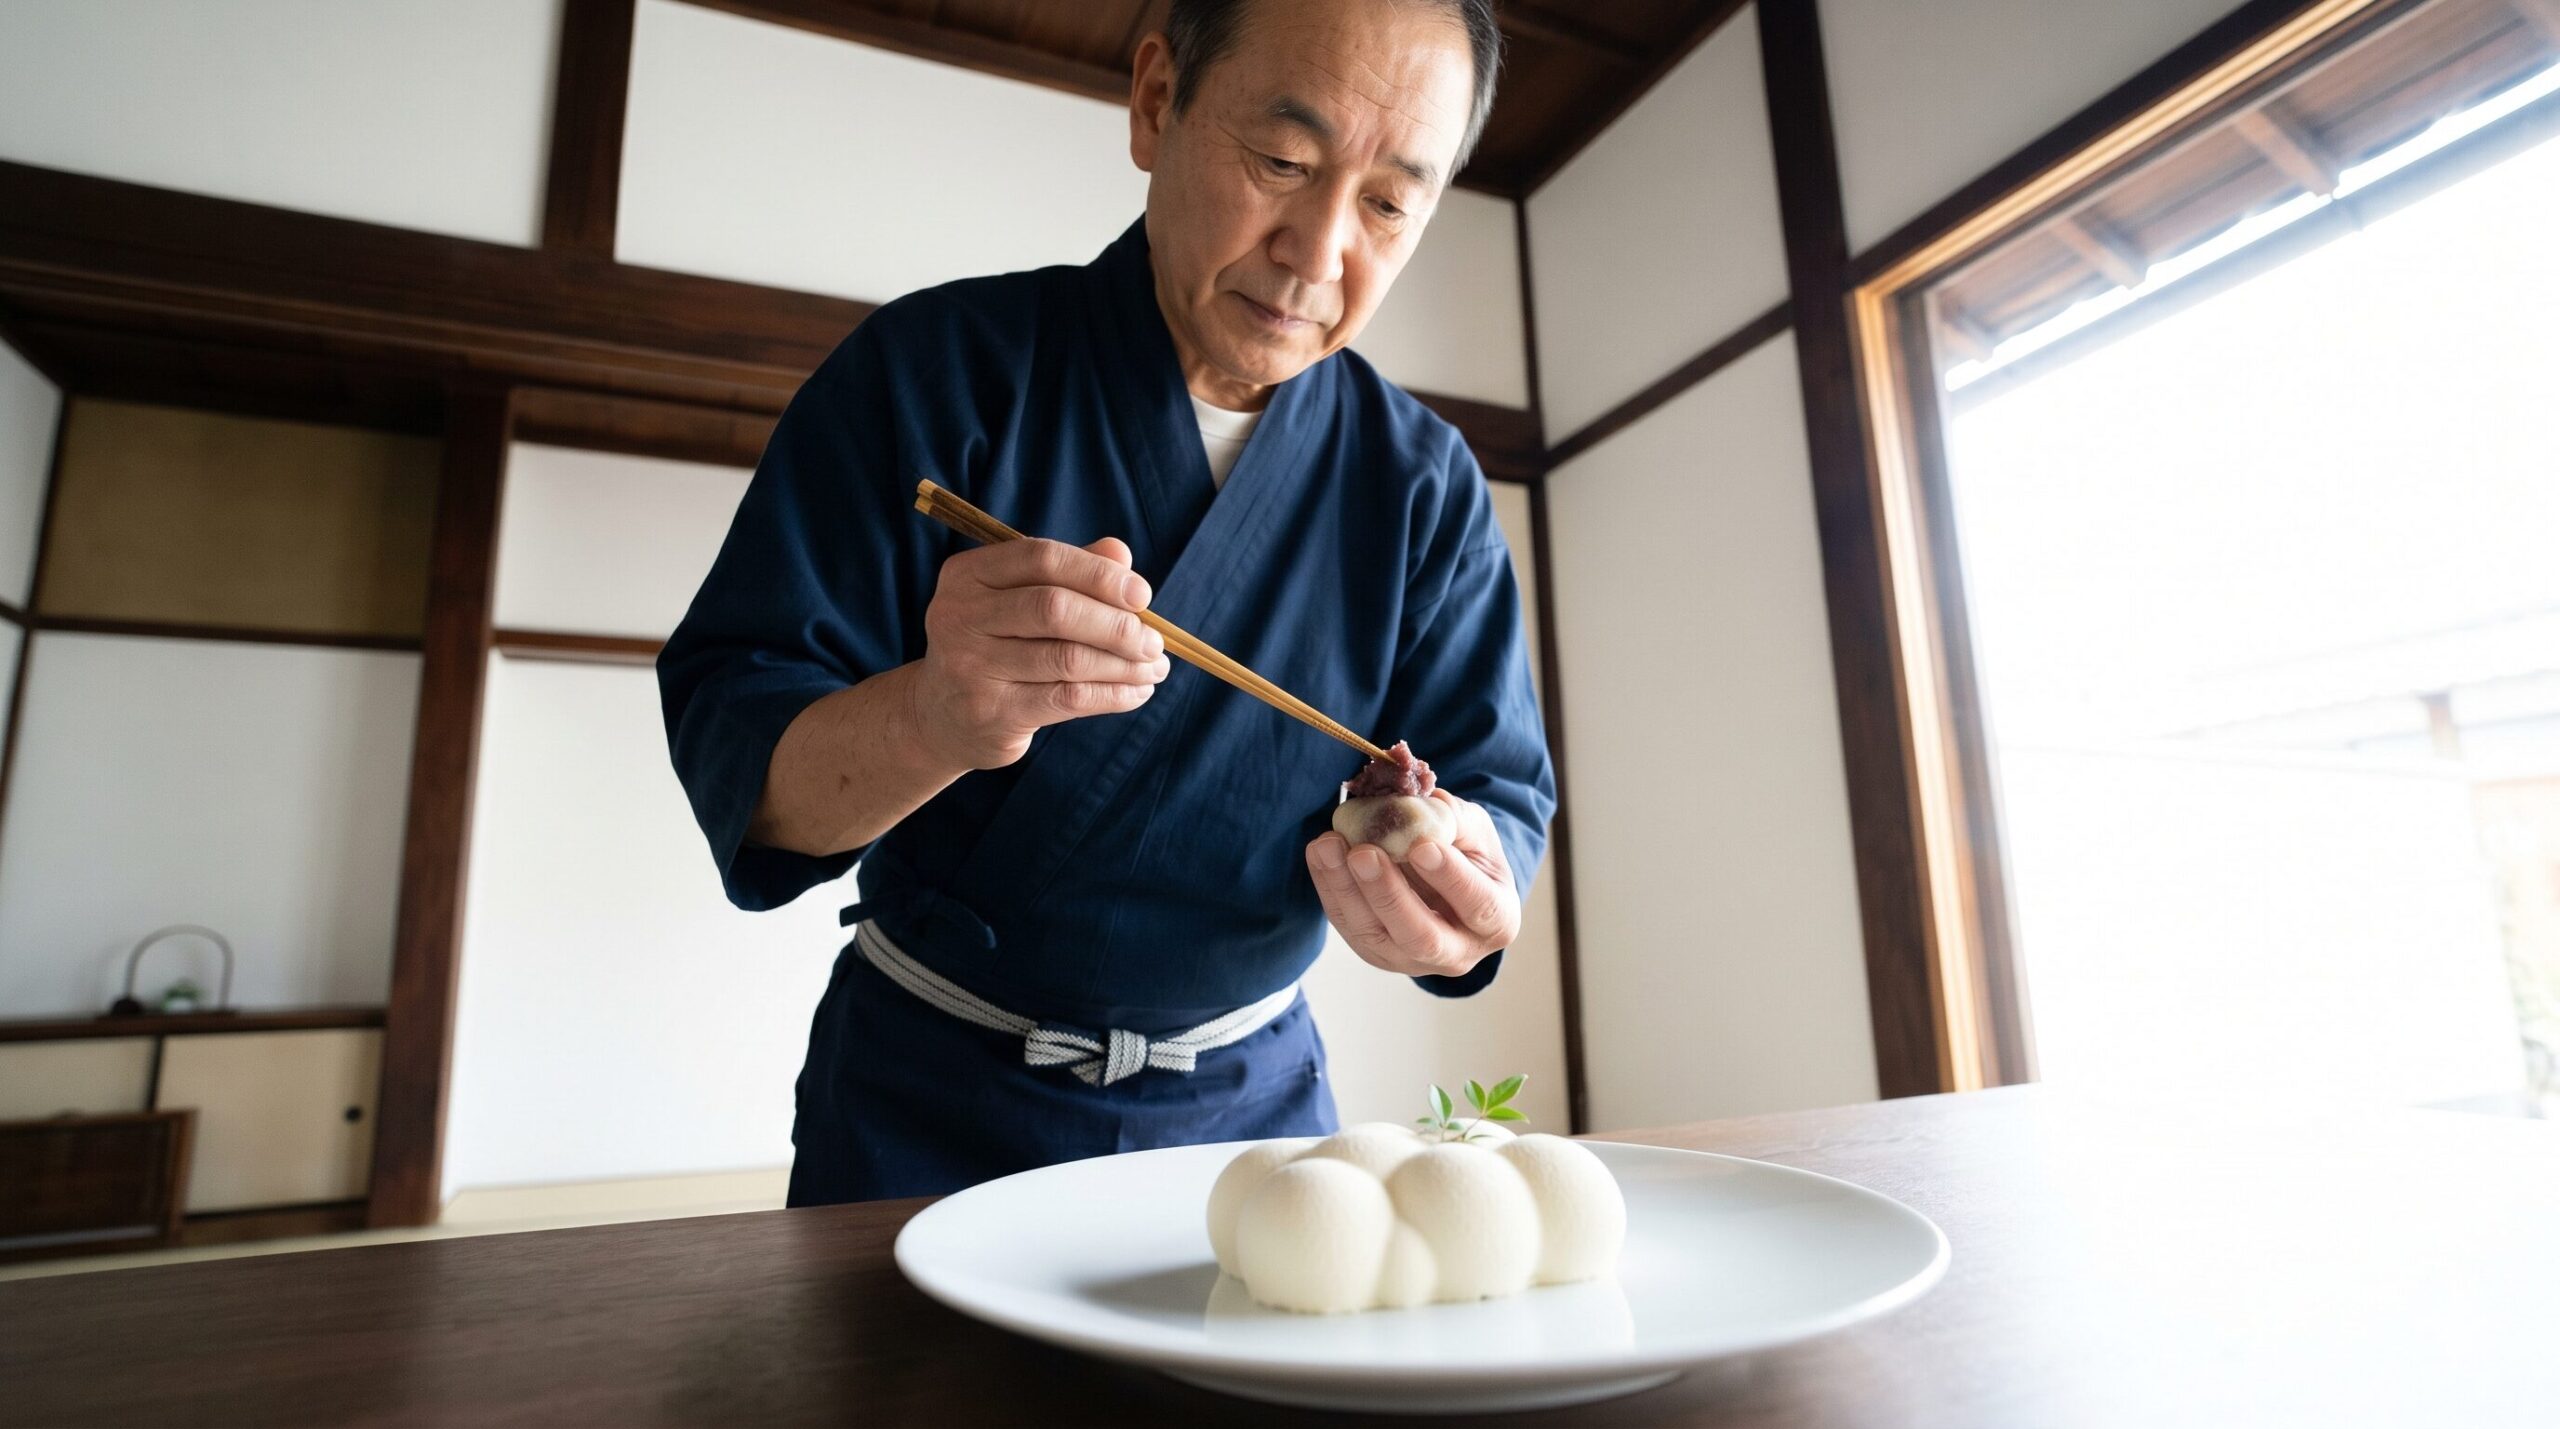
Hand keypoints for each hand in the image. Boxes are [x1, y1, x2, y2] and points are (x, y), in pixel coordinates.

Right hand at [909, 536, 1170, 769]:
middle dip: (1117, 624)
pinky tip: (1136, 692)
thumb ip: (1068, 572)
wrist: (941, 715)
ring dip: (1124, 664)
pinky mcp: (991, 713)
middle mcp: (960, 616)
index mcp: (967, 574)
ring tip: (1154, 668)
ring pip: (1068, 658)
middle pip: (1055, 608)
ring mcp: (971, 667)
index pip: (1041, 558)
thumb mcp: (1020, 599)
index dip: (1098, 574)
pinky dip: (1113, 694)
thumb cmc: (997, 645)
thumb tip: (1120, 554)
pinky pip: (1069, 699)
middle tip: (1155, 641)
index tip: (1142, 595)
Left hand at [1304, 790, 1519, 978]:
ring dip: (1347, 889)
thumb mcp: (1474, 831)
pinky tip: (1320, 853)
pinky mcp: (1375, 952)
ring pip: (1375, 935)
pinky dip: (1330, 888)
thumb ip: (1455, 820)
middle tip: (1363, 853)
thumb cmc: (1467, 854)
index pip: (1478, 906)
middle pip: (1421, 936)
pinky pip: (1348, 926)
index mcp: (1496, 922)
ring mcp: (1411, 959)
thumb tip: (1420, 805)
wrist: (1447, 879)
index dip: (1451, 878)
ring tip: (1328, 845)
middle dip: (1388, 894)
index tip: (1422, 846)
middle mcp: (1457, 952)